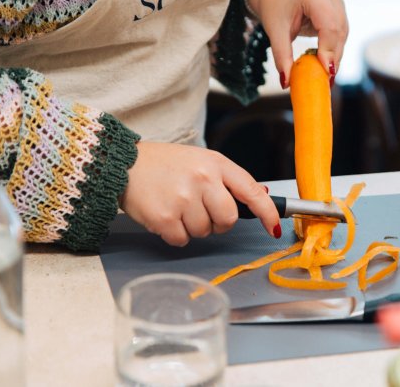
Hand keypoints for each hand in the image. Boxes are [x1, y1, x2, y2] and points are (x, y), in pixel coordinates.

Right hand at [120, 142, 280, 245]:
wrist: (126, 164)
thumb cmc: (166, 164)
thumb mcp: (201, 160)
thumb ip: (228, 179)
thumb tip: (260, 195)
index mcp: (216, 163)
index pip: (250, 190)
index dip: (266, 212)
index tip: (273, 227)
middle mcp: (203, 179)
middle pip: (229, 219)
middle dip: (219, 222)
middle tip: (201, 210)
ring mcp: (184, 199)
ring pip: (205, 232)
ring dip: (193, 227)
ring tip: (178, 207)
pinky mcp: (165, 217)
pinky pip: (183, 240)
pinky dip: (175, 234)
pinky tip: (166, 215)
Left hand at [247, 0, 348, 87]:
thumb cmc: (274, 8)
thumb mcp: (275, 32)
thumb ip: (281, 56)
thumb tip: (286, 83)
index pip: (328, 26)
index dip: (329, 49)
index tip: (326, 71)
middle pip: (338, 31)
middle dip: (333, 57)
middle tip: (326, 80)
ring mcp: (338, 1)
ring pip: (343, 34)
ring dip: (335, 55)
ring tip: (326, 75)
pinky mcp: (339, 10)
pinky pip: (341, 34)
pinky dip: (334, 49)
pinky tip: (326, 64)